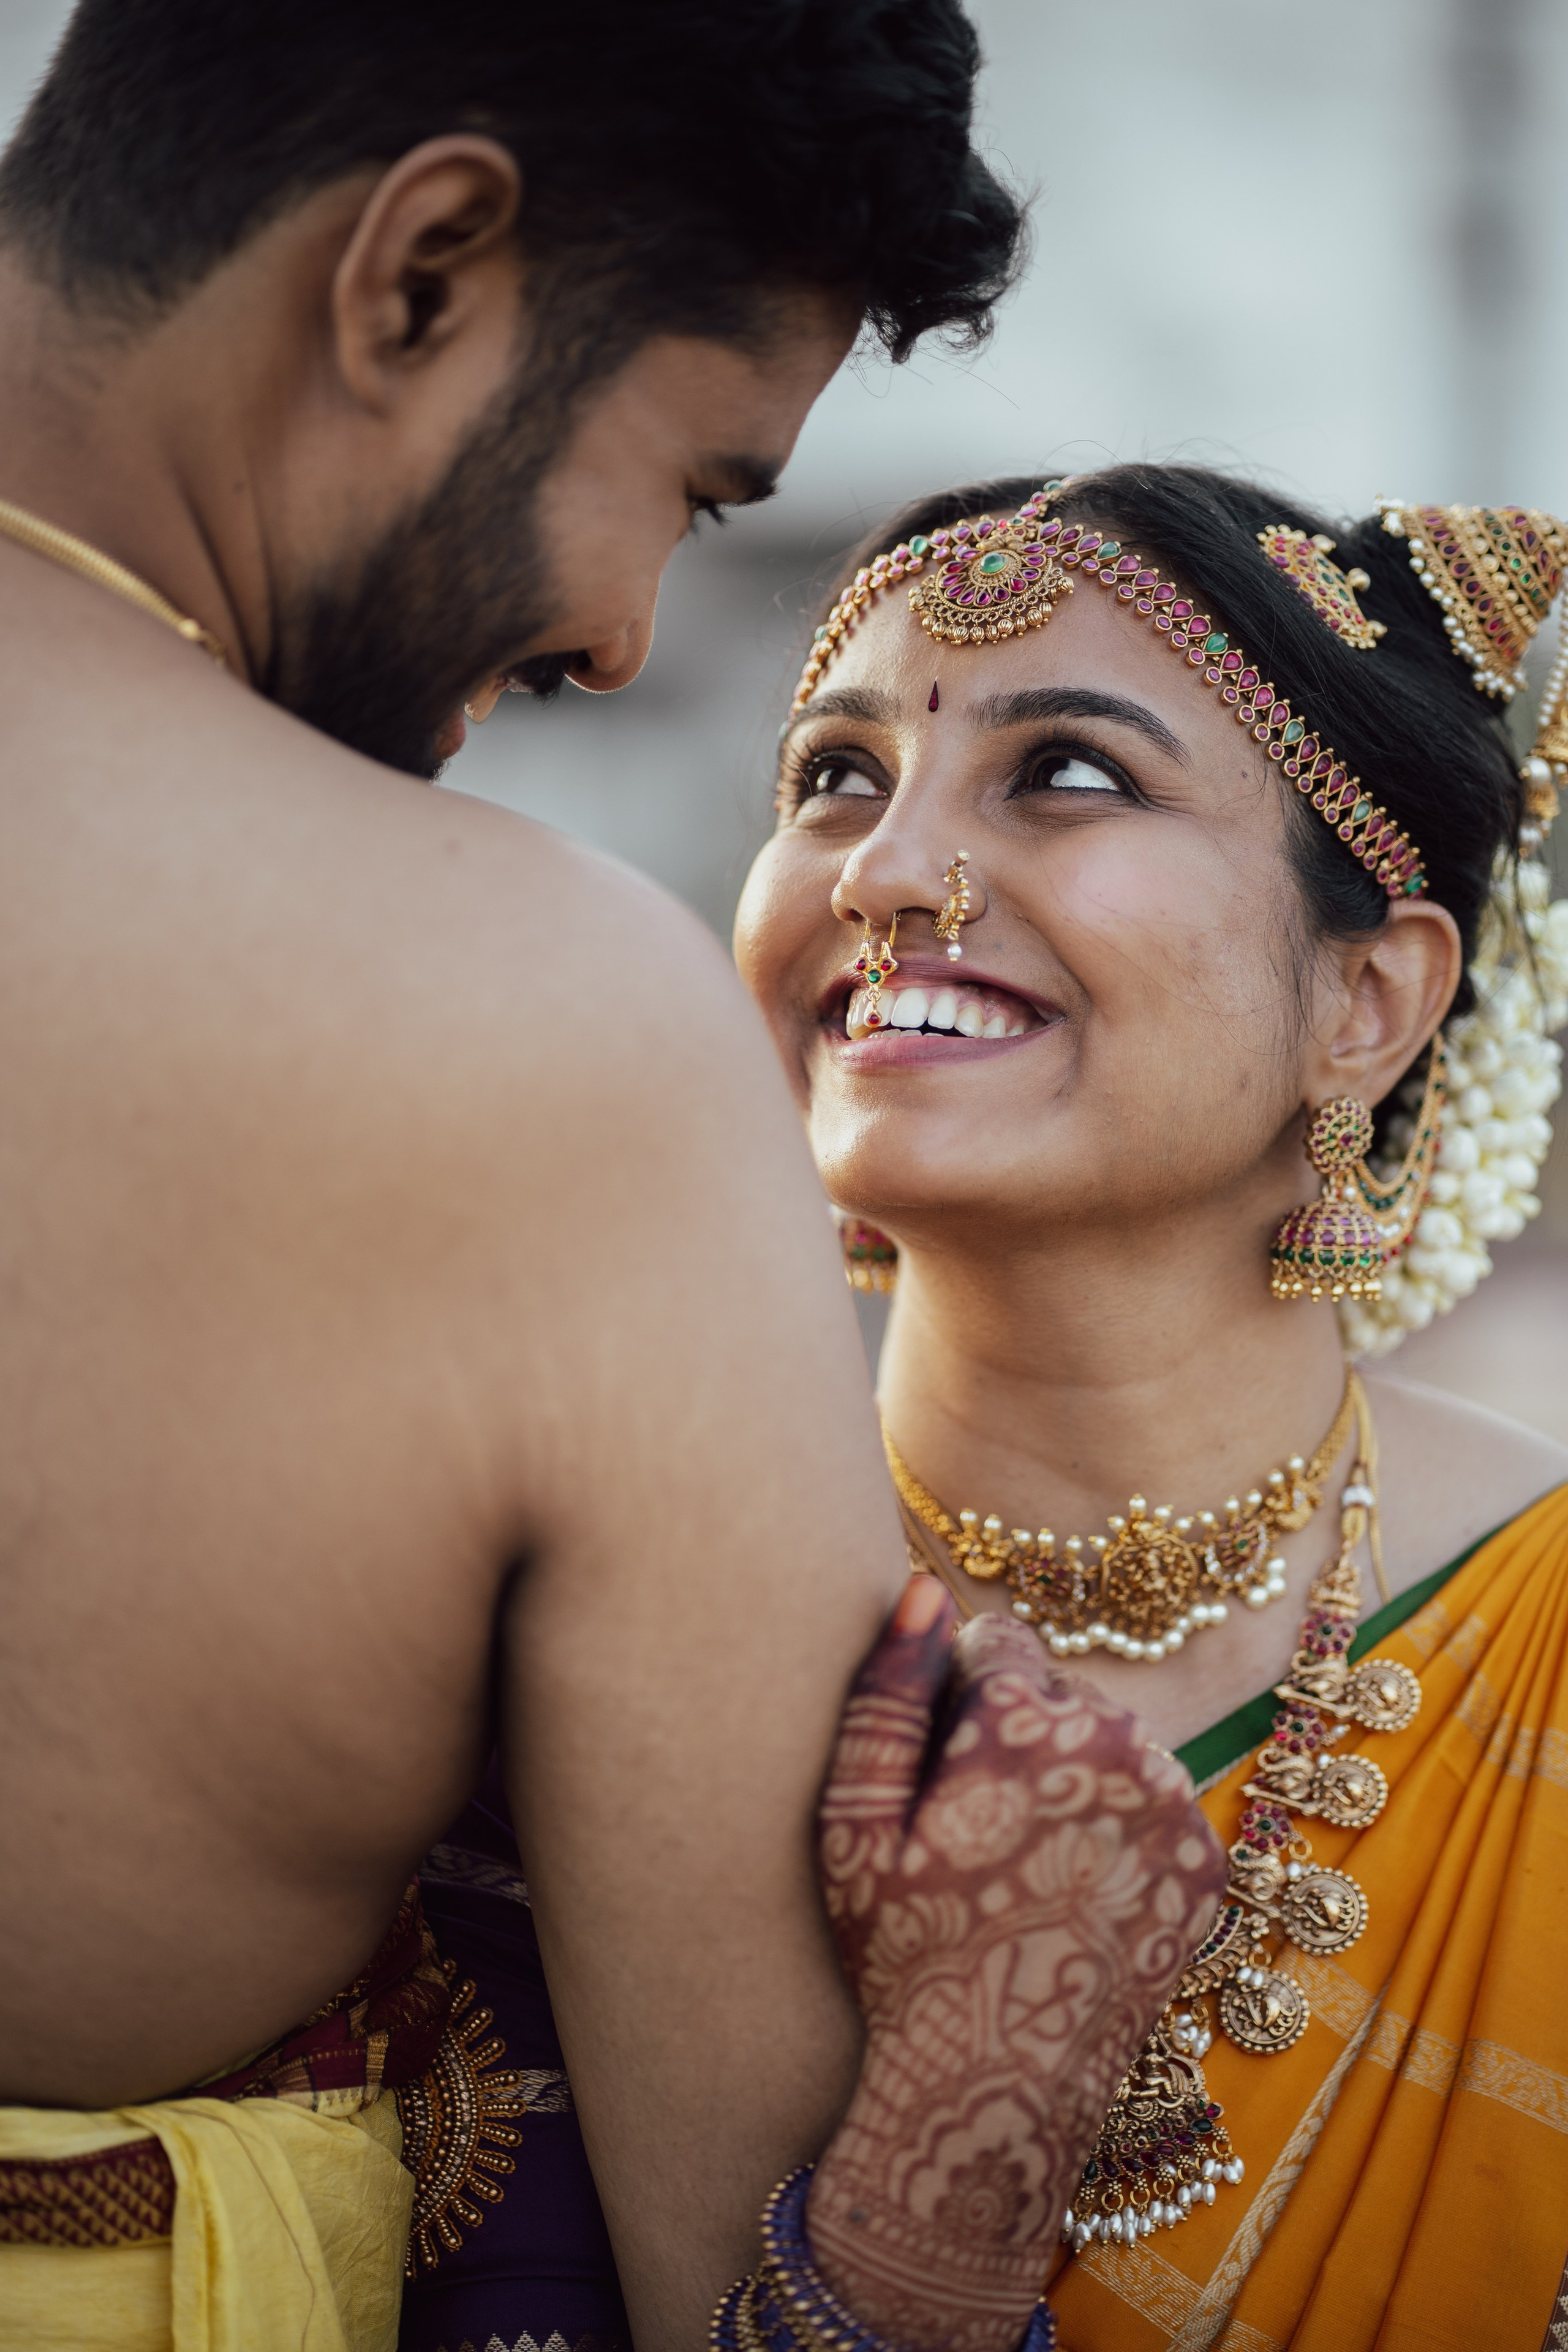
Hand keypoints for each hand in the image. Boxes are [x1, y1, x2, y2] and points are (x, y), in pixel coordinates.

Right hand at [807, 1579, 1225, 2351]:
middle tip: (970, 1830)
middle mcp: (1119, 1747)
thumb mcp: (856, 1827)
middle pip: (1056, 1693)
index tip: (936, 1767)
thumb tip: (923, 1587)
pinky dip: (1112, 1829)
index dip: (955, 1697)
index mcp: (1027, 1724)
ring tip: (1019, 1866)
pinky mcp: (1205, 1865)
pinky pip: (1150, 1804)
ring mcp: (1173, 1808)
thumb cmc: (904, 1956)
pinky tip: (1067, 1891)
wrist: (998, 2093)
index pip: (997, 1640)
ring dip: (1067, 1780)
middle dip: (1013, 1736)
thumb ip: (888, 1693)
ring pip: (1107, 1746)